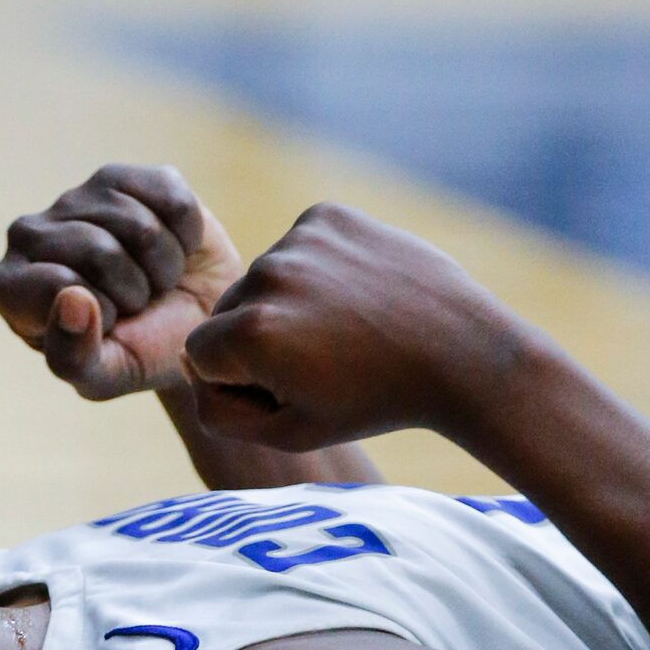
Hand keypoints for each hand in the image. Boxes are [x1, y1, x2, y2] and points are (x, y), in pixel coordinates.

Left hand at [0, 163, 241, 399]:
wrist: (196, 322)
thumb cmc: (141, 351)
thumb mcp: (105, 377)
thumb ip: (74, 357)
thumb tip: (70, 297)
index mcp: (8, 286)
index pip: (58, 283)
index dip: (101, 312)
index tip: (107, 326)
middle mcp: (28, 234)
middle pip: (99, 250)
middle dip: (135, 289)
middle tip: (136, 304)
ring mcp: (75, 198)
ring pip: (139, 224)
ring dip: (163, 266)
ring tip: (154, 281)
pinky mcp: (125, 177)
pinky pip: (170, 200)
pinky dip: (185, 236)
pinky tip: (172, 249)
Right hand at [183, 202, 527, 448]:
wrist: (460, 352)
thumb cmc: (373, 403)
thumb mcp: (290, 433)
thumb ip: (220, 413)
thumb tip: (190, 365)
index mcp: (251, 334)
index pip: (199, 355)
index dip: (240, 381)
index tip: (290, 388)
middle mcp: (266, 277)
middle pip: (226, 312)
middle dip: (258, 338)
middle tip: (322, 361)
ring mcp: (299, 240)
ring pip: (262, 280)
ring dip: (288, 304)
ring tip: (344, 329)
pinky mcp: (326, 216)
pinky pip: (296, 247)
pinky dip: (316, 270)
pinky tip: (354, 295)